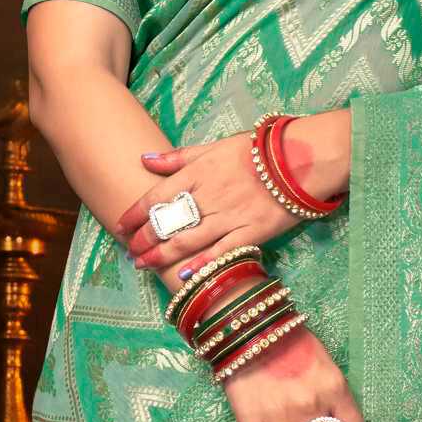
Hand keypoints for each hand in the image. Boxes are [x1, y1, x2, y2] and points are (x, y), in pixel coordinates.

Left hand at [119, 114, 350, 275]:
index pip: (157, 195)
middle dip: (144, 239)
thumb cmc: (258, 150)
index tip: (120, 226)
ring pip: (189, 239)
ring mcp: (230, 216)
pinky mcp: (252, 232)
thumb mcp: (214, 146)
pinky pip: (222, 251)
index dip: (135, 213)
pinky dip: (202, 263)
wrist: (301, 158)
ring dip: (162, 254)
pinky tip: (183, 274)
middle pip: (169, 222)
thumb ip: (179, 158)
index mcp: (199, 173)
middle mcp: (210, 196)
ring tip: (144, 265)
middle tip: (130, 251)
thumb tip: (144, 159)